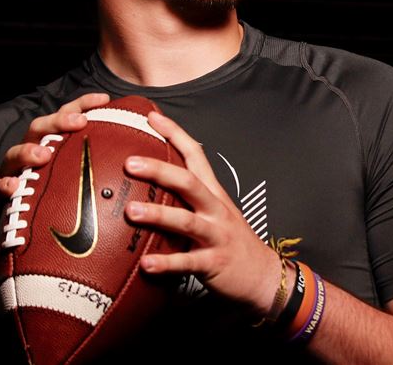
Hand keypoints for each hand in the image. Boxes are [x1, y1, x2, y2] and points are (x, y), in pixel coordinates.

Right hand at [0, 92, 112, 264]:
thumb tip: (144, 167)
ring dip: (28, 151)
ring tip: (43, 154)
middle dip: (58, 121)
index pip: (66, 121)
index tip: (105, 99)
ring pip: (13, 156)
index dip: (83, 106)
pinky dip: (4, 187)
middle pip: (40, 129)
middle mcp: (30, 160)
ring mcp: (11, 177)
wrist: (13, 252)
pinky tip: (14, 187)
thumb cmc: (52, 217)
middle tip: (79, 122)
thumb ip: (102, 177)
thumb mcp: (79, 193)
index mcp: (51, 152)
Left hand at [122, 110, 281, 318]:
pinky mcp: (214, 263)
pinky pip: (188, 262)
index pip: (195, 155)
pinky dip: (167, 263)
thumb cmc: (231, 241)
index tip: (151, 116)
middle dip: (159, 170)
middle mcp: (215, 209)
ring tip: (132, 212)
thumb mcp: (214, 212)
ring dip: (158, 215)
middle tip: (129, 163)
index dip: (175, 134)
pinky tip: (146, 264)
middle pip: (188, 182)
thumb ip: (187, 198)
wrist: (263, 275)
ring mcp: (216, 235)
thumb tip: (150, 185)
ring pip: (186, 221)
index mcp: (213, 193)